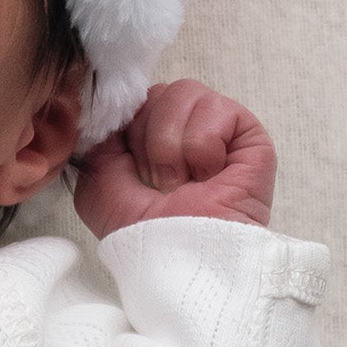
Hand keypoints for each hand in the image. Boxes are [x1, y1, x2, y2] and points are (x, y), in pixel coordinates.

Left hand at [72, 78, 275, 237]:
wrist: (177, 254)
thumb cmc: (140, 230)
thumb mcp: (98, 182)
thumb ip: (100, 140)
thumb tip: (111, 107)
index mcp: (149, 135)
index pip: (132, 99)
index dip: (123, 125)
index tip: (126, 164)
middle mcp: (184, 126)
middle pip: (154, 92)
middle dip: (146, 141)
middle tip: (159, 182)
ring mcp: (218, 128)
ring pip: (182, 92)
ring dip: (170, 145)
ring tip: (183, 181)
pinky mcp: (249, 134)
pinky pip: (214, 108)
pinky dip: (201, 147)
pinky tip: (209, 176)